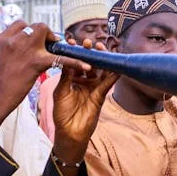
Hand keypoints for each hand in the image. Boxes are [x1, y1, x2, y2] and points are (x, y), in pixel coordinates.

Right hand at [0, 21, 89, 137]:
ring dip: (53, 40)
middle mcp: (13, 39)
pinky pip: (60, 58)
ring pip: (45, 31)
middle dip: (44, 33)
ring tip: (55, 50)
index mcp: (2, 38)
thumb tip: (2, 36)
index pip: (20, 24)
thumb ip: (2, 44)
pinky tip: (86, 65)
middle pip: (35, 26)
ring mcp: (25, 49)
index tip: (34, 40)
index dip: (29, 31)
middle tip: (48, 45)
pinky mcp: (36, 62)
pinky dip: (74, 61)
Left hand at [52, 38, 119, 163]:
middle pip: (90, 63)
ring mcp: (93, 87)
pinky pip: (108, 82)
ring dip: (102, 59)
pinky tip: (115, 65)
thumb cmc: (61, 114)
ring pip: (100, 70)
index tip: (73, 42)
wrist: (69, 132)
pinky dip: (113, 74)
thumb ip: (66, 76)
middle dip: (90, 52)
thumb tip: (70, 59)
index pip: (75, 62)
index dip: (76, 52)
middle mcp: (83, 81)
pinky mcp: (101, 95)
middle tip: (88, 43)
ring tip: (101, 49)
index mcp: (71, 79)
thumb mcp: (61, 92)